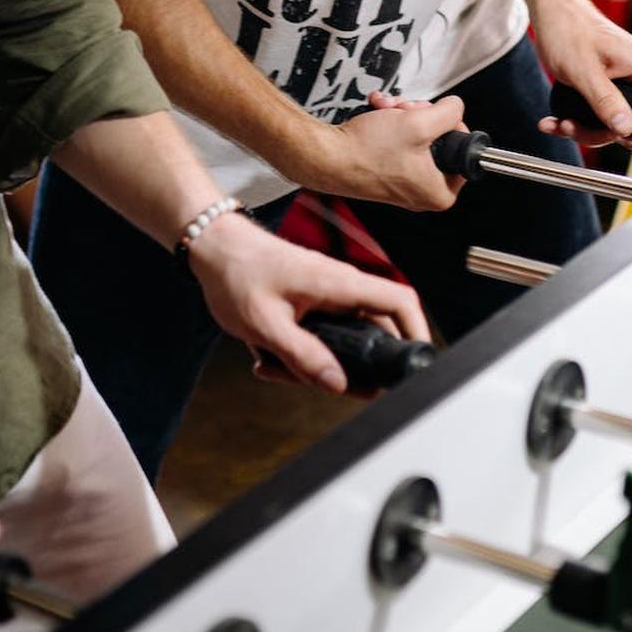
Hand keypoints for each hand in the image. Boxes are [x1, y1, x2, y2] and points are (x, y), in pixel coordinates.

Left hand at [188, 213, 429, 393]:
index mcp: (338, 283)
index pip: (399, 301)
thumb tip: (337, 383)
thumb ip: (304, 357)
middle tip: (316, 382)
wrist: (214, 248)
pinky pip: (322, 336)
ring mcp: (328, 295)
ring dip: (316, 364)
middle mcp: (340, 287)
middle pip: (372, 333)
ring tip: (275, 366)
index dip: (417, 331)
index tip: (416, 361)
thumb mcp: (266, 324)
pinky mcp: (314, 303)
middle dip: (350, 368)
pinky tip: (269, 358)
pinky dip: (301, 354)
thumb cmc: (237, 273)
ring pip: (343, 341)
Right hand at [287, 95, 465, 210]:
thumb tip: (456, 108)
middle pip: (438, 140)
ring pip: (417, 135)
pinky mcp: (386, 170)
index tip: (435, 116)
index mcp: (439, 192)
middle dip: (420, 115)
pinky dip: (389, 122)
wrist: (328, 156)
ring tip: (387, 108)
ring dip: (402, 114)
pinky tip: (377, 111)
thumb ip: (448, 113)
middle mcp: (422, 191)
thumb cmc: (367, 151)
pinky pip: (399, 139)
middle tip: (406, 110)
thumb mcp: (419, 124)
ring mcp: (403, 181)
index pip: (463, 152)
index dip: (450, 125)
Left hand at [533, 0, 631, 147]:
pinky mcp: (605, 86)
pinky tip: (558, 121)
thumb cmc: (568, 29)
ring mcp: (621, 81)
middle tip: (593, 133)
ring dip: (590, 130)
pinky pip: (600, 113)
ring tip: (565, 124)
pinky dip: (579, 122)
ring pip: (619, 120)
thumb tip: (626, 129)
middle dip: (617, 134)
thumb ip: (605, 101)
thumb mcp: (584, 71)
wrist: (551, 12)